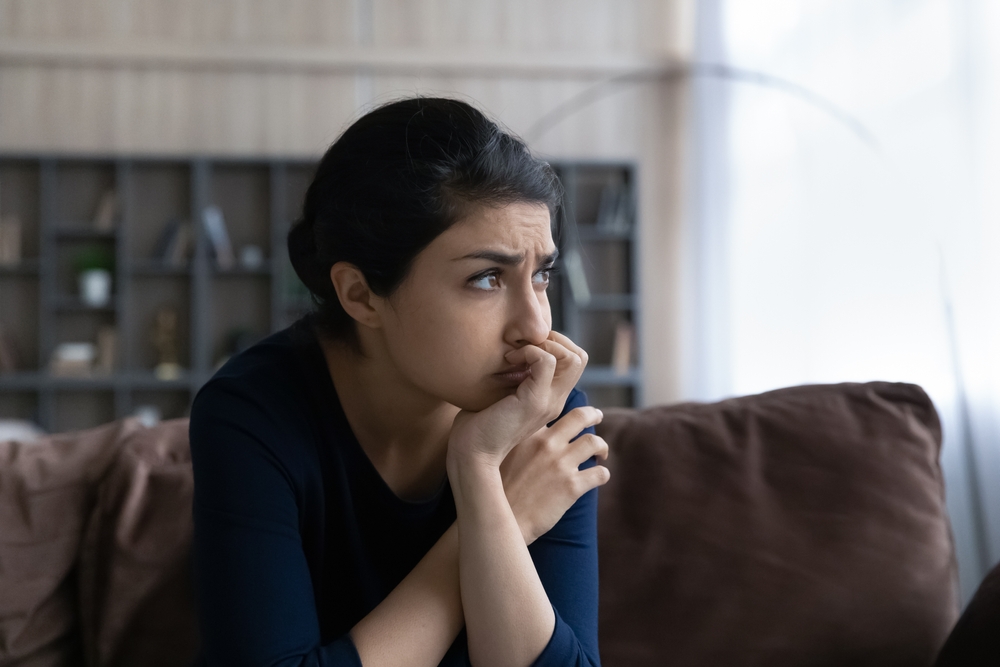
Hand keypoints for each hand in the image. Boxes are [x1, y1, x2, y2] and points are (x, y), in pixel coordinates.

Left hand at [448, 331, 588, 468]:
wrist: (472, 453)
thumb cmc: (477, 425)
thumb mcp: (500, 396)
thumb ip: (512, 378)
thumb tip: (506, 353)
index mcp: (549, 399)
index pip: (572, 362)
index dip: (553, 345)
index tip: (522, 349)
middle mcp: (555, 400)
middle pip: (580, 357)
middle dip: (554, 340)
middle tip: (524, 346)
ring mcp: (549, 401)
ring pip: (574, 358)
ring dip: (545, 344)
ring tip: (517, 353)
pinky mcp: (535, 401)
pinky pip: (547, 361)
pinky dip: (528, 351)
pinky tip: (508, 360)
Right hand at [501, 406, 610, 543]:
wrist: (499, 520)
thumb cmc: (496, 488)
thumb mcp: (499, 453)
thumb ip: (514, 438)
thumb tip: (524, 430)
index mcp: (528, 433)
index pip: (550, 408)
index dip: (558, 406)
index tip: (563, 411)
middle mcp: (546, 444)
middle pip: (580, 416)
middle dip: (592, 414)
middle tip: (596, 416)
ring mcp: (561, 464)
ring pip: (594, 442)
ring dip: (601, 446)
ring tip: (601, 452)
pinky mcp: (572, 487)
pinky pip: (600, 474)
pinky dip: (603, 474)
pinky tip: (599, 477)